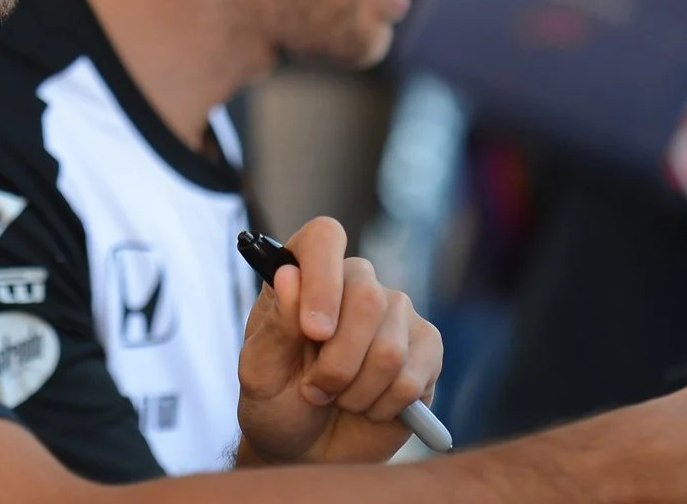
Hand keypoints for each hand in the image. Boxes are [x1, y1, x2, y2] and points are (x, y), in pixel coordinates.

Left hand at [234, 217, 442, 465]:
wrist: (309, 450)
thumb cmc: (277, 404)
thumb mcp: (260, 373)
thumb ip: (275, 328)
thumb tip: (289, 275)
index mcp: (307, 274)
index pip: (325, 237)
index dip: (323, 278)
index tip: (313, 332)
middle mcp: (356, 284)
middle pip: (368, 298)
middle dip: (337, 363)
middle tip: (315, 390)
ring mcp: (396, 313)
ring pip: (390, 347)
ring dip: (356, 392)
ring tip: (340, 399)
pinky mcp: (426, 348)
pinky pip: (414, 376)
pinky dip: (384, 406)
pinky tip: (370, 407)